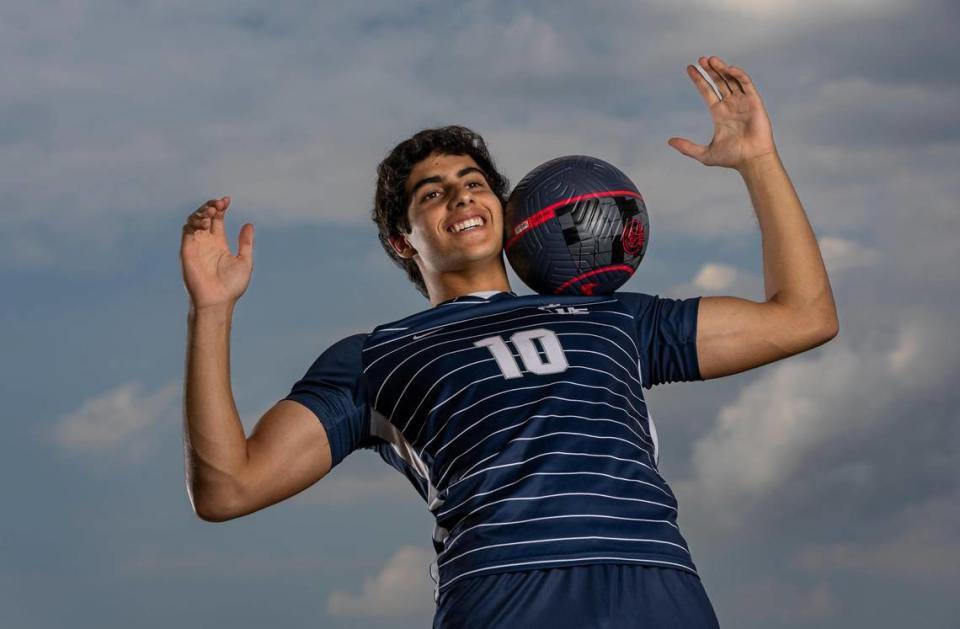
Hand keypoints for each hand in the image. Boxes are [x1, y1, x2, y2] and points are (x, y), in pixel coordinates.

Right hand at [179, 196, 254, 309]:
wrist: (218, 300)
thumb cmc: (232, 286)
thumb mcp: (244, 261)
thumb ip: (245, 243)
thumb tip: (249, 224)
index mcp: (219, 244)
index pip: (217, 220)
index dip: (220, 208)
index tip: (227, 201)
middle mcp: (206, 243)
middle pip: (204, 217)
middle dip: (210, 206)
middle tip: (220, 203)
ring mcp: (196, 246)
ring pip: (193, 221)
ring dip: (201, 212)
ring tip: (212, 210)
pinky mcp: (187, 251)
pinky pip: (187, 231)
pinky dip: (194, 222)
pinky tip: (205, 222)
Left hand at [668, 56, 776, 171]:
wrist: (751, 160)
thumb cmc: (732, 158)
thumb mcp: (704, 153)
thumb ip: (687, 147)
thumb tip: (669, 141)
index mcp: (719, 113)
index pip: (706, 91)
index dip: (698, 79)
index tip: (689, 68)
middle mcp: (730, 105)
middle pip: (719, 82)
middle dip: (710, 70)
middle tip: (700, 59)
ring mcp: (742, 102)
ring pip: (731, 79)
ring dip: (722, 69)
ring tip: (711, 60)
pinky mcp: (754, 101)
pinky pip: (746, 84)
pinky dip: (738, 75)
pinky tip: (728, 69)